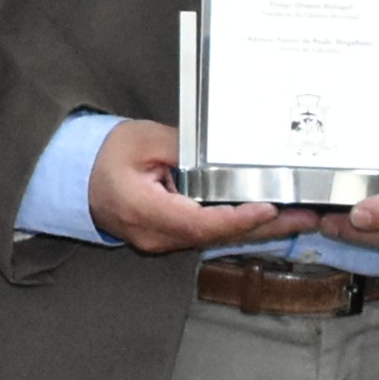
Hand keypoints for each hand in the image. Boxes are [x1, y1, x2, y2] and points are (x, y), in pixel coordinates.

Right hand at [87, 120, 320, 254]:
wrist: (73, 178)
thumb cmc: (103, 156)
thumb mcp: (142, 139)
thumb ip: (181, 146)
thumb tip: (218, 150)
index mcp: (145, 210)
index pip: (200, 222)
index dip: (238, 218)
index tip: (269, 209)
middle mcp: (156, 234)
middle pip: (217, 236)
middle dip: (264, 228)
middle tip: (306, 218)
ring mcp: (161, 240)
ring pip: (215, 238)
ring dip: (256, 229)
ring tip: (298, 218)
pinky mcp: (168, 235)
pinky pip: (207, 233)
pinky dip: (237, 226)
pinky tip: (266, 218)